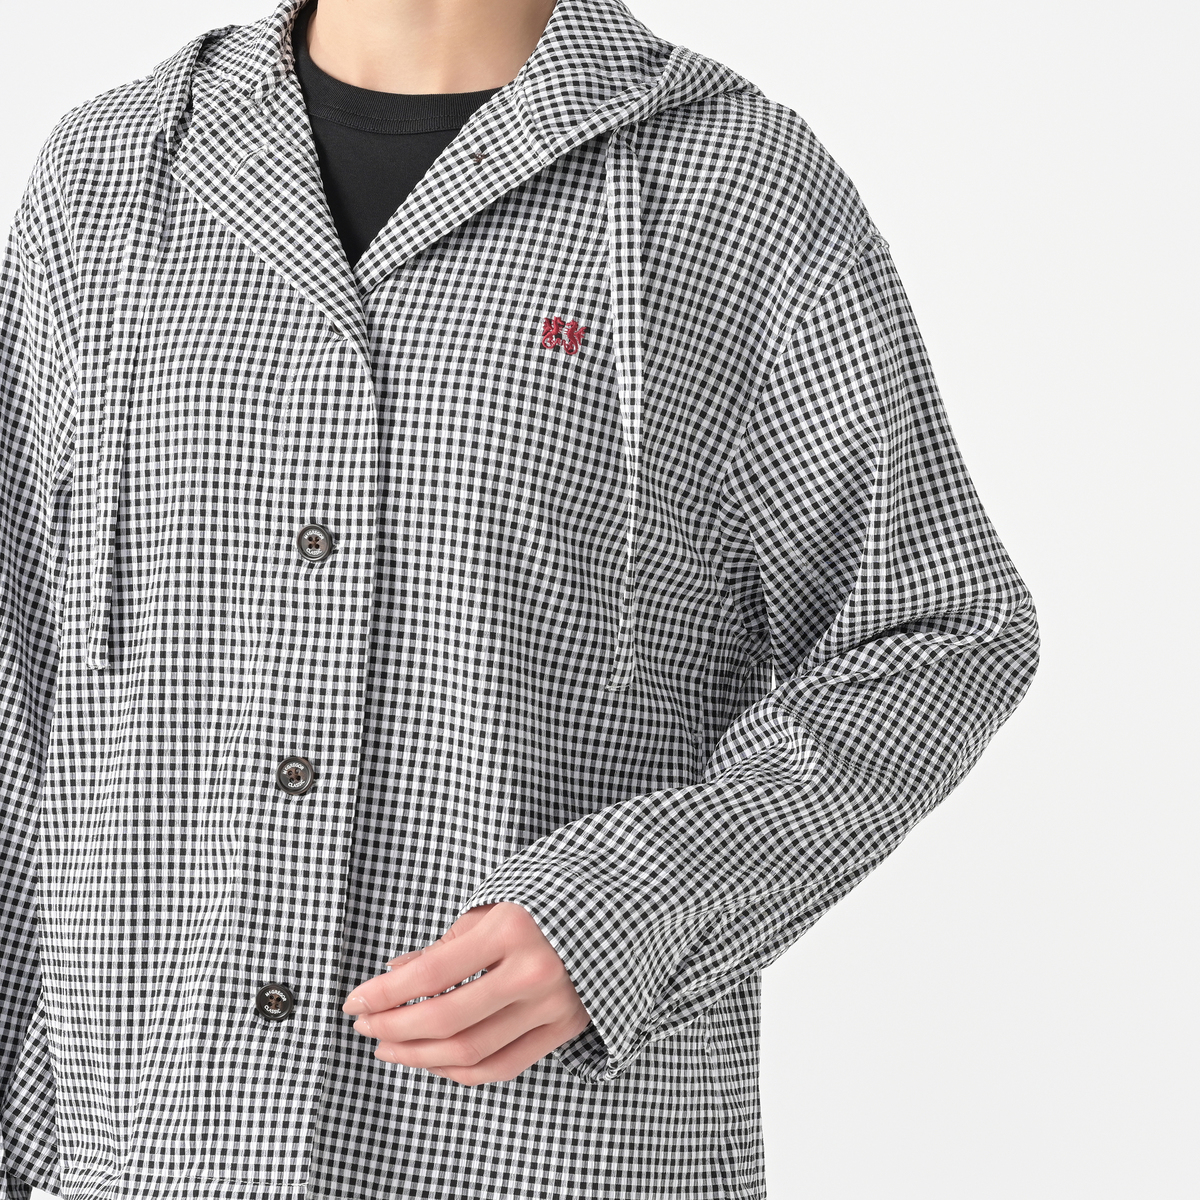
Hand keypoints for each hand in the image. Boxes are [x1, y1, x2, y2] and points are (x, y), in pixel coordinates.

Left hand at [341, 901, 591, 1085]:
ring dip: (419, 1056)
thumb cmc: (548, 899)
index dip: (383, 994)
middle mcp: (534, 970)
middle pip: (446, 1020)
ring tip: (389, 1047)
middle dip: (393, 1028)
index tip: (353, 1001)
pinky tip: (433, 1061)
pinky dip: (460, 1071)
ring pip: (471, 1052)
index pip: (430, 975)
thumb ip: (444, 946)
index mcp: (511, 928)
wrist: (621, 906)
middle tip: (364, 1026)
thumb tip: (393, 975)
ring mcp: (554, 1004)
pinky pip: (503, 1065)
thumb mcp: (493, 905)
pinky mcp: (566, 1027)